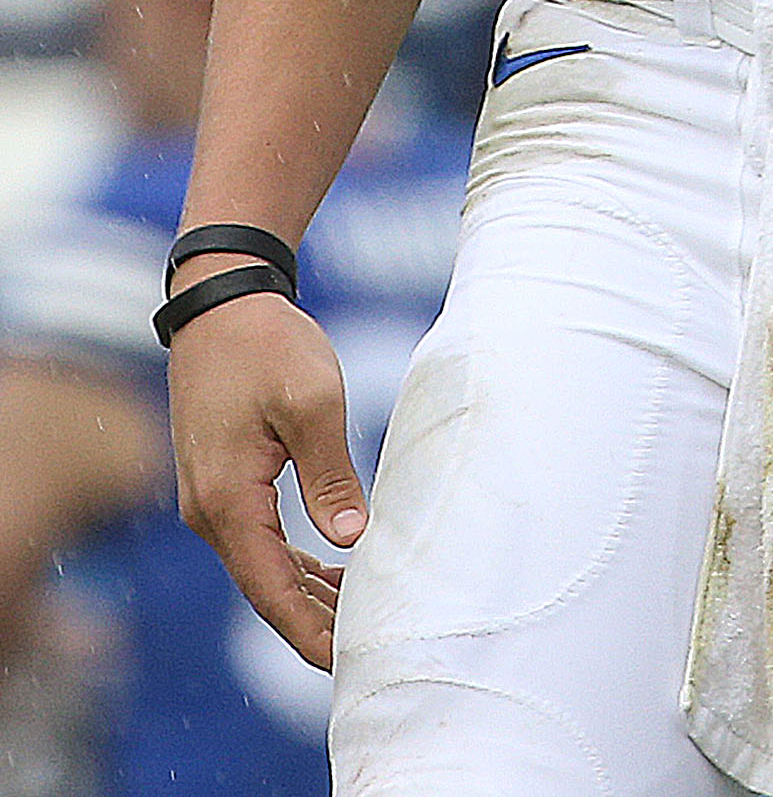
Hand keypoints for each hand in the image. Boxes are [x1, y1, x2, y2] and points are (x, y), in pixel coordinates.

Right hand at [169, 287, 364, 667]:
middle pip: (264, 588)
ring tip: (361, 617)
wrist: (222, 304)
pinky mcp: (224, 481)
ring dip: (307, 594)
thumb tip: (354, 541)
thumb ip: (330, 476)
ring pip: (263, 566)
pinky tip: (333, 570)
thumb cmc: (269, 346)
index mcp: (228, 502)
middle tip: (369, 649)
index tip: (346, 662)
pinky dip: (295, 562)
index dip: (308, 632)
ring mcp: (212, 499)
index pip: (270, 590)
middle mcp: (210, 512)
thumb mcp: (312, 403)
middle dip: (312, 624)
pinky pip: (260, 539)